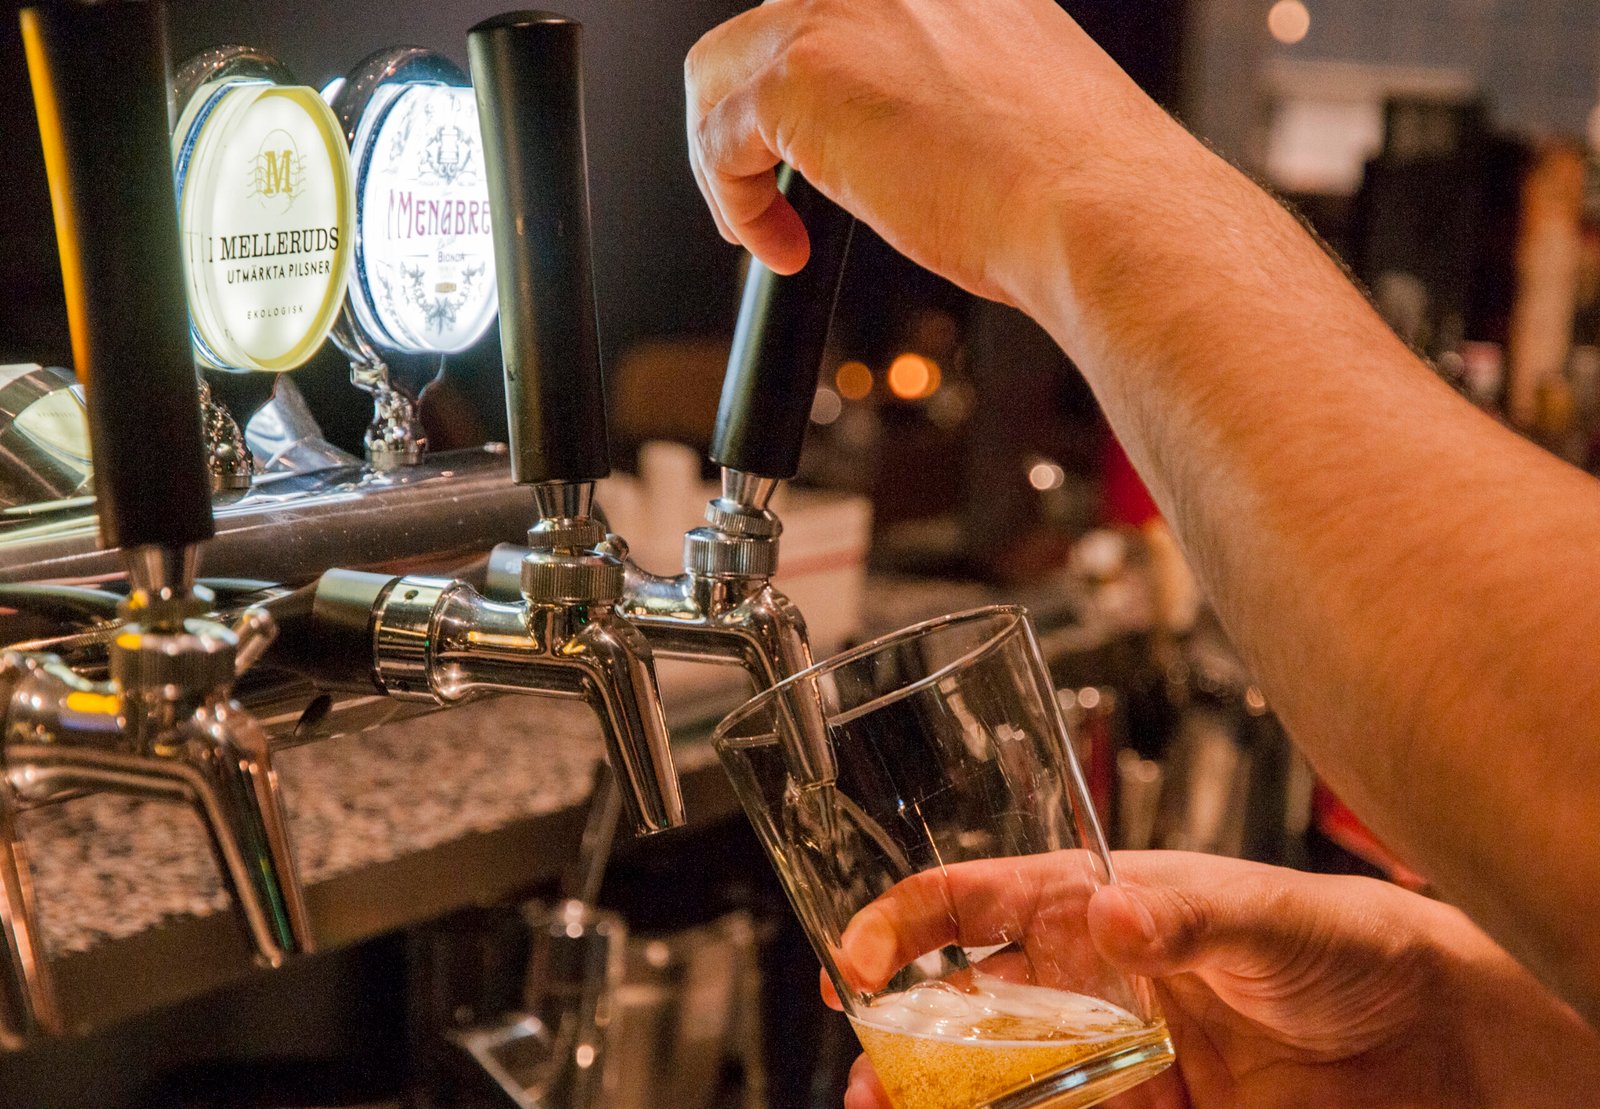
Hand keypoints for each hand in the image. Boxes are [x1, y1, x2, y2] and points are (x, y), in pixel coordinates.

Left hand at [684, 0, 1176, 306]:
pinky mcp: (799, 77)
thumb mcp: (1011, 106)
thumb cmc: (1079, 188)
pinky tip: (784, 251)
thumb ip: (946, 91)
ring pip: (719, 72)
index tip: (831, 145)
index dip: (819, 82)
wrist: (1099, 213)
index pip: (841, 12)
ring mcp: (838, 13)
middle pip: (770, 27)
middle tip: (783, 190)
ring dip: (730, 160)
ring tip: (771, 230)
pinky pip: (718, 140)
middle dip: (762, 114)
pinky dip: (736, 206)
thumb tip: (901, 137)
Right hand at [831, 851, 1599, 1108]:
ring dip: (940, 1100)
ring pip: (1000, 1083)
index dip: (903, 923)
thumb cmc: (1339, 940)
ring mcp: (1108, 1060)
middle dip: (900, 1038)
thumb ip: (1189, 913)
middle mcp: (1084, 983)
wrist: (1426, 1042)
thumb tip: (1113, 914)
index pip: (973, 901)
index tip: (855, 959)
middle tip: (866, 1075)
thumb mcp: (1267, 910)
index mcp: (1092, 905)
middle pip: (965, 1008)